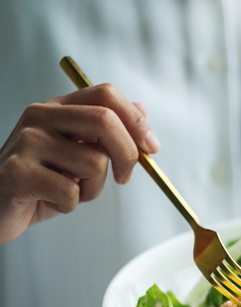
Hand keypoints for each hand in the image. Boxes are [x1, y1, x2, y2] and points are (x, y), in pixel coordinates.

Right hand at [0, 83, 159, 242]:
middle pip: (105, 121)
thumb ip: (108, 131)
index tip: (151, 148)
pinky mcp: (17, 172)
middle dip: (128, 154)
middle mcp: (40, 116)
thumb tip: (142, 111)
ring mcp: (26, 142)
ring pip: (93, 163)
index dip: (137, 121)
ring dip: (93, 189)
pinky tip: (51, 201)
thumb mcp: (80, 151)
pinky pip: (70, 192)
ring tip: (70, 191)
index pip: (107, 95)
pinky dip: (70, 205)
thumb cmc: (44, 180)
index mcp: (59, 107)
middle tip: (125, 178)